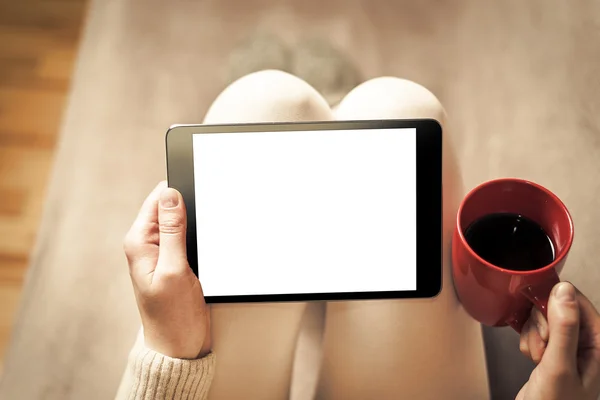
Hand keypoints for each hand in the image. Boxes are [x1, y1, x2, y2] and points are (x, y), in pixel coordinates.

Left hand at [124, 181, 210, 358]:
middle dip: (189, 209)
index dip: (178, 192)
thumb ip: (172, 230)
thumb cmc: (173, 316)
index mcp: (139, 242)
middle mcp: (147, 245)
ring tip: (202, 244)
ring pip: (180, 222)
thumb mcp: (175, 270)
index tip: (198, 193)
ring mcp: (162, 253)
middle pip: (169, 207)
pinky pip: (186, 237)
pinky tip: (205, 249)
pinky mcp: (176, 262)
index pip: (157, 199)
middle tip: (202, 228)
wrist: (180, 346)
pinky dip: (197, 237)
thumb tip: (170, 194)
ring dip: (194, 225)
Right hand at [518, 282, 599, 399]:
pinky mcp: (553, 351)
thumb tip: (563, 290)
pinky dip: (529, 341)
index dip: (555, 303)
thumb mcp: (559, 365)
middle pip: (558, 307)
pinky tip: (533, 358)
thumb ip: (564, 327)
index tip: (541, 314)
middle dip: (542, 324)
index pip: (577, 300)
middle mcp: (587, 342)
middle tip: (544, 347)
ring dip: (534, 335)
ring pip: (544, 318)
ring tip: (539, 357)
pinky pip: (537, 330)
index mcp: (599, 342)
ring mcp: (569, 346)